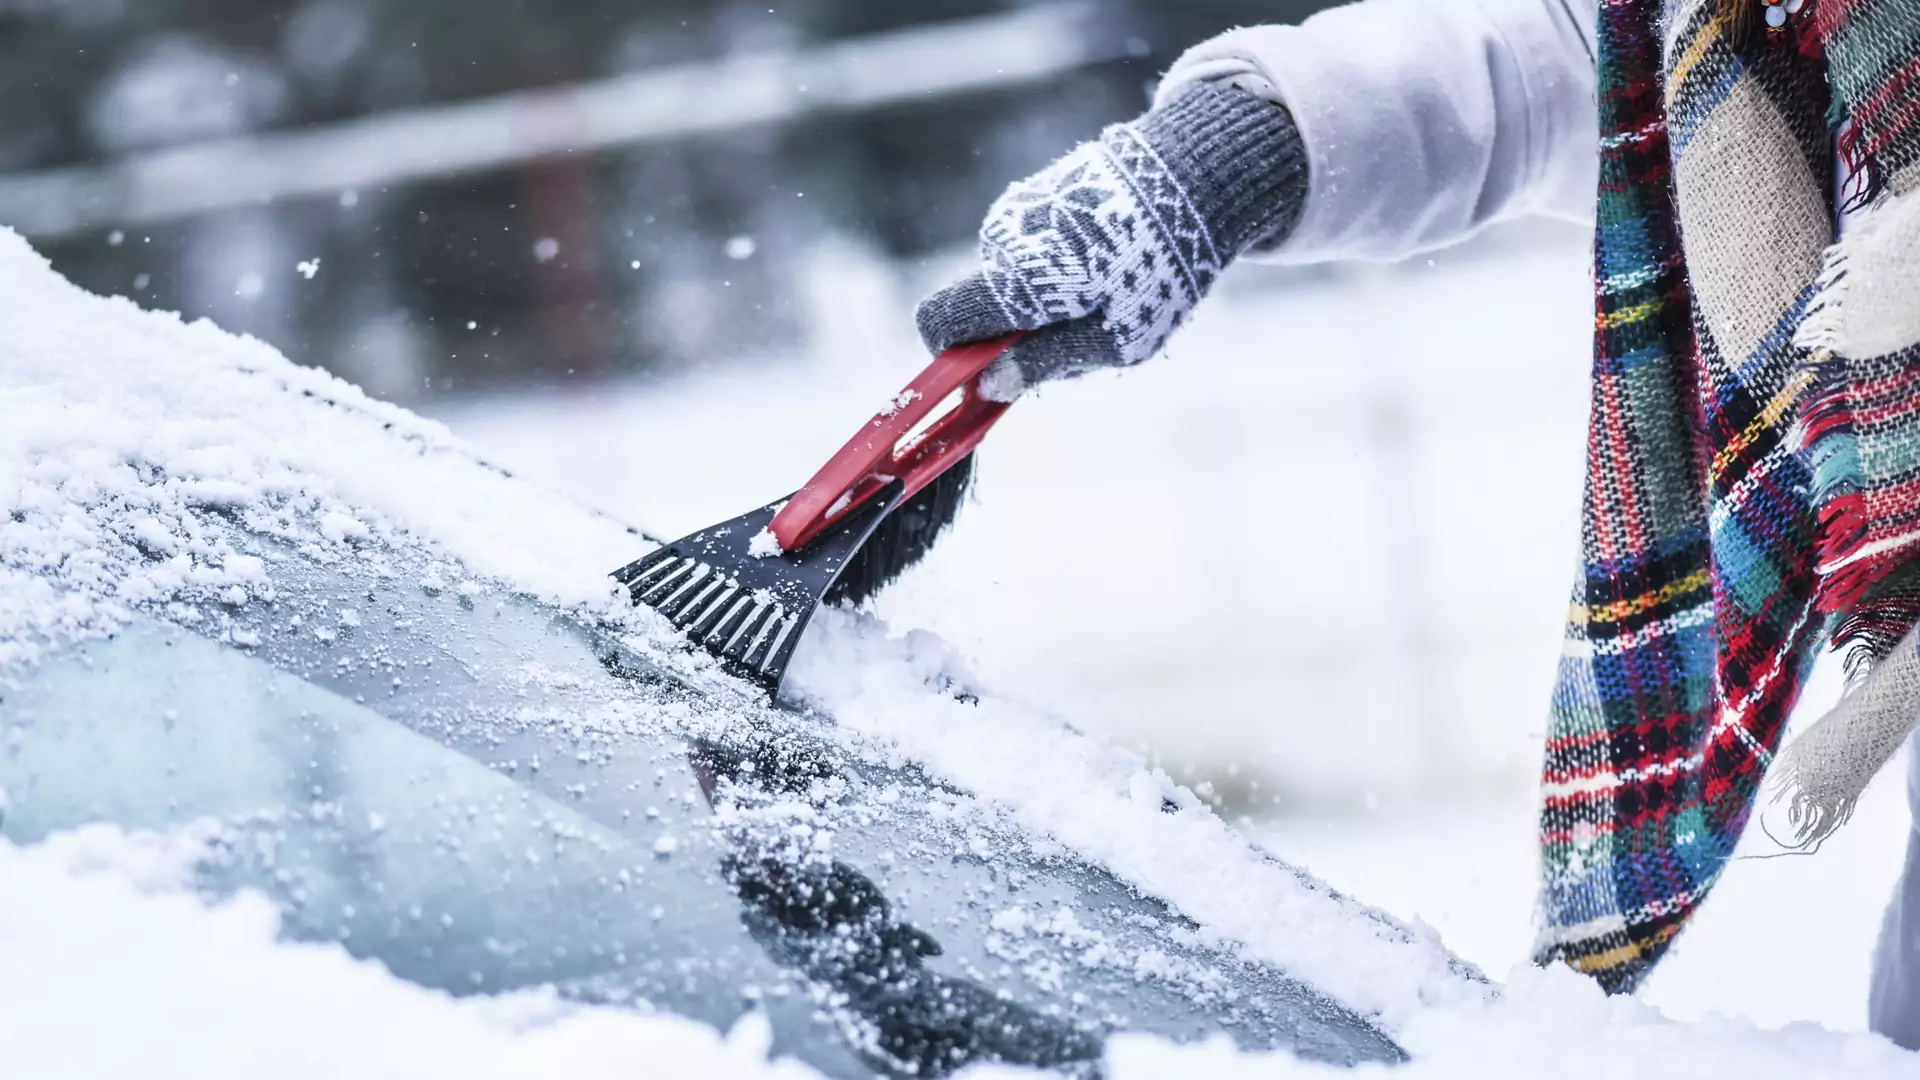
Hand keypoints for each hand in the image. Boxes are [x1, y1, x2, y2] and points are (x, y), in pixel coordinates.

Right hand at [916, 81, 1307, 401]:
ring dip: (1044, 297)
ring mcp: (1016, 210)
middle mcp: (1001, 240)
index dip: (951, 355)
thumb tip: (988, 386)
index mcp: (1014, 281)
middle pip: (981, 306)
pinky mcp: (1036, 193)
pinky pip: (1029, 248)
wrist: (1193, 178)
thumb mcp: (1113, 340)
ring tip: (1107, 287)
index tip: (988, 371)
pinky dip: (1057, 264)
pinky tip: (1106, 257)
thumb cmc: (1158, 272)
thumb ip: (1044, 363)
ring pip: (1008, 278)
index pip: (938, 322)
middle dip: (1016, 331)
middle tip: (1083, 331)